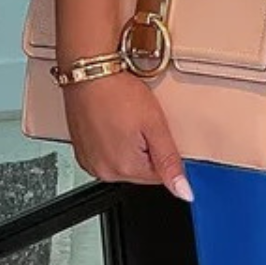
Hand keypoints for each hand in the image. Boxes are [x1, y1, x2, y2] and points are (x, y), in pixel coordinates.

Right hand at [63, 70, 192, 200]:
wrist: (89, 73)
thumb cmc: (117, 93)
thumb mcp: (155, 125)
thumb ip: (170, 161)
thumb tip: (184, 191)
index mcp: (125, 168)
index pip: (160, 176)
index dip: (163, 151)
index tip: (155, 131)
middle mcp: (104, 171)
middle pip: (141, 171)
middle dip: (146, 149)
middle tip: (140, 122)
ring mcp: (90, 163)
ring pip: (124, 163)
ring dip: (129, 146)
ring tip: (125, 120)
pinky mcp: (82, 153)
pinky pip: (107, 155)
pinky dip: (113, 143)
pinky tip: (113, 123)